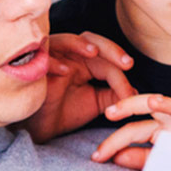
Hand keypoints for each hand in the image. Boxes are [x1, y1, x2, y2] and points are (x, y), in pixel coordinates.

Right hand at [20, 32, 138, 142]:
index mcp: (83, 62)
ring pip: (65, 40)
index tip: (130, 95)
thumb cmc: (63, 113)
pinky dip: (52, 61)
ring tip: (93, 52)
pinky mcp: (33, 70)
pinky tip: (64, 70)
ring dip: (79, 44)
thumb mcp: (95, 104)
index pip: (105, 58)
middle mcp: (67, 56)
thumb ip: (113, 94)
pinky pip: (42, 59)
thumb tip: (137, 91)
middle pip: (89, 39)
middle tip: (126, 64)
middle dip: (109, 49)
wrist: (39, 130)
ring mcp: (50, 60)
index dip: (120, 73)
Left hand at [89, 92, 170, 169]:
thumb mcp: (158, 162)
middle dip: (132, 104)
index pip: (133, 128)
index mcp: (161, 127)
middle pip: (153, 105)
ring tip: (152, 101)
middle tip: (110, 111)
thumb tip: (116, 157)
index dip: (113, 141)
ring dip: (168, 104)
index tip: (96, 157)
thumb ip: (139, 158)